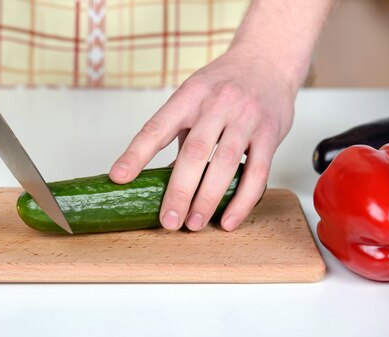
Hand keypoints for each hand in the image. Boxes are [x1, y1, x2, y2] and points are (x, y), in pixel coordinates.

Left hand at [109, 48, 298, 231]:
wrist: (268, 59)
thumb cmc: (223, 85)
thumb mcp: (194, 99)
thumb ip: (179, 136)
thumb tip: (160, 180)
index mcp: (189, 96)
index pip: (157, 127)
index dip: (136, 154)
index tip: (119, 178)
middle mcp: (216, 104)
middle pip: (193, 152)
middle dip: (179, 192)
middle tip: (168, 222)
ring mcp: (246, 118)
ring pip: (225, 164)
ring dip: (208, 199)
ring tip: (193, 225)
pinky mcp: (270, 133)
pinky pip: (257, 173)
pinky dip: (242, 201)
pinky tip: (228, 220)